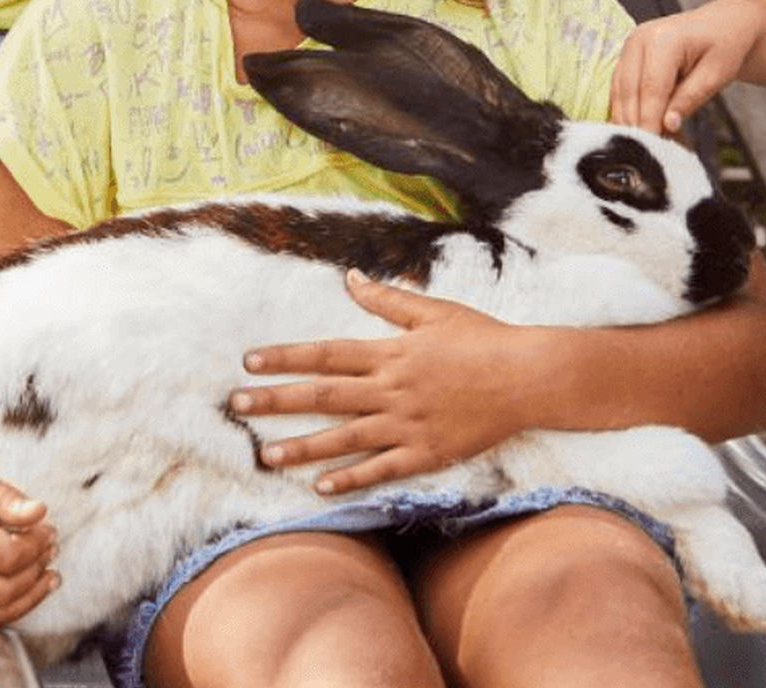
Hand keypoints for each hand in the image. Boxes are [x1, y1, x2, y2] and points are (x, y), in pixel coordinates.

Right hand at [0, 426, 57, 628]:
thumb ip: (2, 495)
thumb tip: (40, 513)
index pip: (7, 556)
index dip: (37, 547)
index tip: (48, 530)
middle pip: (3, 590)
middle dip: (37, 573)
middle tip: (51, 551)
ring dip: (27, 599)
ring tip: (45, 576)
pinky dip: (2, 610)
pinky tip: (20, 590)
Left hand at [229, 271, 530, 494]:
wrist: (528, 377)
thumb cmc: (482, 338)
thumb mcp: (433, 311)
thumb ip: (387, 299)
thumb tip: (350, 277)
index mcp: (390, 353)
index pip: (325, 355)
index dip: (285, 358)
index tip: (249, 361)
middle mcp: (391, 389)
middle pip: (323, 397)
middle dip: (276, 401)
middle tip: (237, 405)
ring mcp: (408, 424)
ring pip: (344, 438)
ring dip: (302, 447)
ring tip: (265, 456)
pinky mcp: (427, 452)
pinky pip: (382, 469)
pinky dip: (351, 478)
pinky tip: (321, 487)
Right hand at [611, 0, 765, 134]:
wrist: (724, 24)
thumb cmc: (726, 45)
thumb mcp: (717, 74)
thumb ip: (690, 98)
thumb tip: (668, 125)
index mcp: (664, 38)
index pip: (651, 88)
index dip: (650, 120)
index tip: (653, 147)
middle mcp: (640, 38)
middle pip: (629, 91)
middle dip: (636, 124)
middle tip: (648, 153)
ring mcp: (630, 45)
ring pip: (619, 92)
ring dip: (629, 119)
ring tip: (646, 143)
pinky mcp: (627, 56)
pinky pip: (620, 88)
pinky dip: (628, 110)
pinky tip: (640, 128)